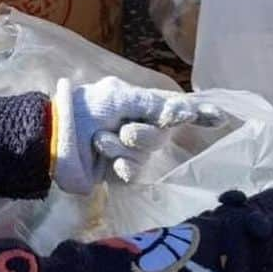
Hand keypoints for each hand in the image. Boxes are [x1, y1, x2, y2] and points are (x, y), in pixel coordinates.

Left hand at [52, 78, 223, 194]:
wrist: (52, 138)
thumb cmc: (84, 110)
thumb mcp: (121, 97)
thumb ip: (155, 104)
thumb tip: (185, 110)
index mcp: (141, 105)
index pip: (177, 109)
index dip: (200, 113)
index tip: (221, 118)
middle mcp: (139, 127)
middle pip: (162, 136)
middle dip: (144, 134)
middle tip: (124, 130)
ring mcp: (128, 152)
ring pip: (146, 155)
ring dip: (123, 148)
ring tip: (100, 141)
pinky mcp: (116, 174)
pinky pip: (133, 173)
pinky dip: (120, 165)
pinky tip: (106, 161)